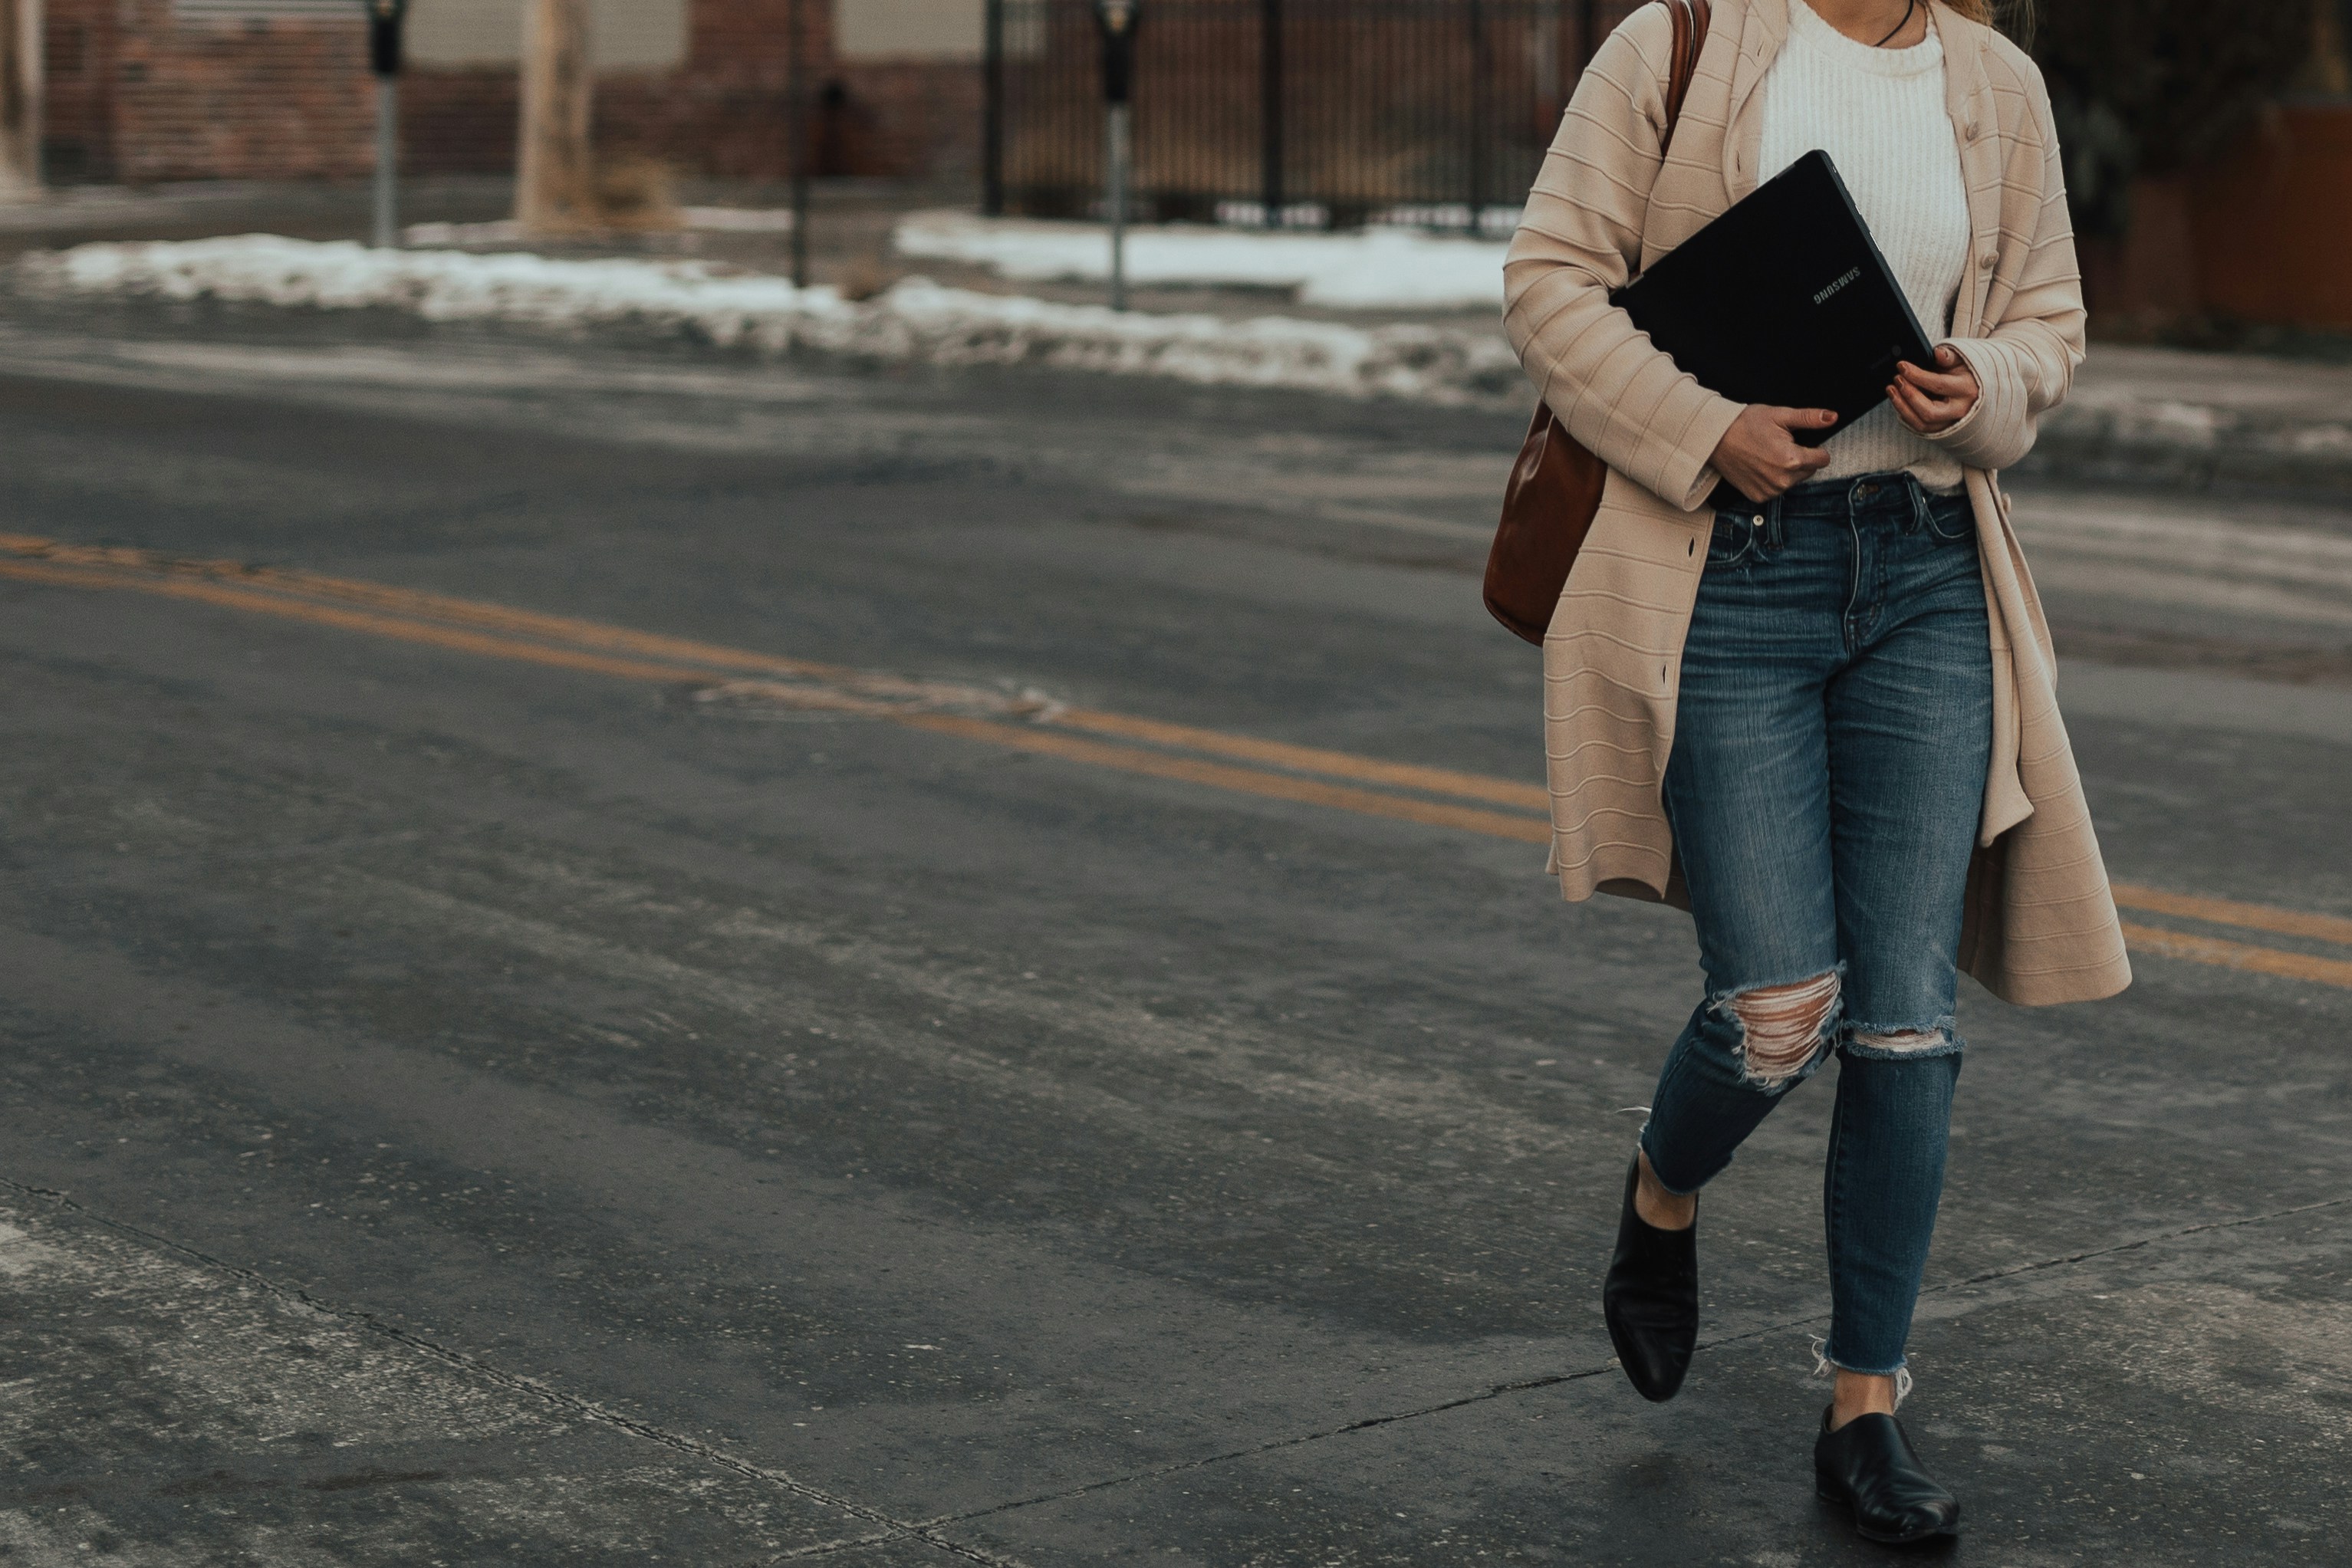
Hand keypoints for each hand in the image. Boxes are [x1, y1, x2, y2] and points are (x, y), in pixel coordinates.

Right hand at [1709, 404, 1836, 502]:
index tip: (1797, 441)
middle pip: (1809, 471)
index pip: (1823, 459)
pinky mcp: (1759, 497)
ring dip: (1787, 471)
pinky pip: (1777, 489)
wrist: (1715, 439)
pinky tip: (1759, 467)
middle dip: (1800, 459)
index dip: (1814, 448)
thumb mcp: (1780, 415)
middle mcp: (1783, 480)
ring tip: (1767, 455)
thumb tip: (1832, 418)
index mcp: (1792, 459)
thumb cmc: (1745, 424)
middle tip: (1779, 446)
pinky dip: (1772, 480)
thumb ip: (1809, 418)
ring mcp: (1770, 491)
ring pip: (1794, 481)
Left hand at [1890, 345, 1979, 434]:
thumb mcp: (1960, 361)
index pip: (1939, 385)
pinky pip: (1919, 427)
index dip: (1917, 376)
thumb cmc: (1962, 373)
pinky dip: (1905, 414)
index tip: (1902, 366)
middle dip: (1909, 395)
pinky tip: (1897, 401)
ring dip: (1902, 406)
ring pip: (1922, 423)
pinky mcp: (1940, 429)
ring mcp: (1950, 422)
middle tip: (1897, 379)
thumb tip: (1939, 353)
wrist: (1971, 389)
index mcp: (1967, 389)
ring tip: (1891, 389)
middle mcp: (1960, 410)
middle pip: (1930, 411)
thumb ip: (1949, 357)